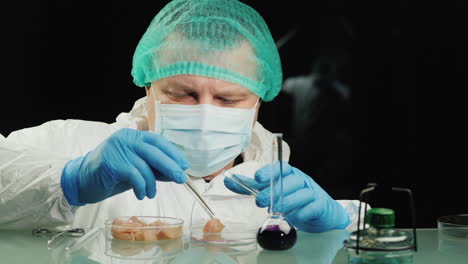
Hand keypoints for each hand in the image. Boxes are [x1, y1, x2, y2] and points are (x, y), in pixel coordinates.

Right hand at [61, 128, 188, 205]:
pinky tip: (141, 195)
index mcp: (133, 135)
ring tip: (150, 194)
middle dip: (171, 166)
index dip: (173, 153)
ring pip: (145, 166)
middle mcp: (126, 138)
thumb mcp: (136, 168)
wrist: (81, 180)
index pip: (158, 141)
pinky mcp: (111, 162)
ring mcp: (118, 148)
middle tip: (180, 179)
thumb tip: (176, 172)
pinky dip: (141, 187)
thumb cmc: (111, 174)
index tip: (184, 165)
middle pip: (155, 151)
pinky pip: (134, 176)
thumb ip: (154, 167)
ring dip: (152, 183)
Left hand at [224, 161, 348, 232]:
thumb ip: (251, 187)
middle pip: (290, 181)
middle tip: (260, 202)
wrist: (318, 212)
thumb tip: (228, 180)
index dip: (269, 172)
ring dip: (287, 202)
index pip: (280, 168)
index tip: (257, 178)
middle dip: (274, 191)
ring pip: (301, 193)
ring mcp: (312, 192)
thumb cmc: (291, 199)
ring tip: (275, 210)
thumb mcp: (271, 191)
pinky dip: (301, 213)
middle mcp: (301, 180)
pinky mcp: (319, 206)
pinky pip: (311, 207)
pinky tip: (294, 218)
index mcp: (289, 173)